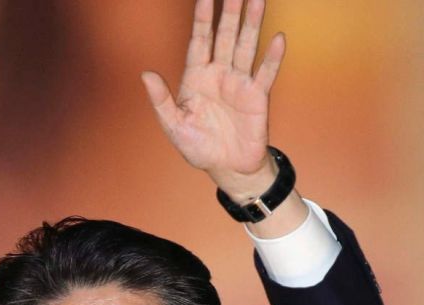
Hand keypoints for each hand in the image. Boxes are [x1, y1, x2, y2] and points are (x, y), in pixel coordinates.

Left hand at [142, 0, 284, 199]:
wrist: (227, 168)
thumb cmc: (198, 147)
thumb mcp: (174, 126)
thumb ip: (161, 100)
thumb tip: (146, 74)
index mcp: (196, 77)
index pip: (199, 41)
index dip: (202, 18)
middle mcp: (219, 74)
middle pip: (224, 36)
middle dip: (228, 12)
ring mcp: (239, 83)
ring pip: (246, 46)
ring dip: (251, 24)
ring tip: (257, 0)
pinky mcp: (257, 97)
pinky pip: (265, 74)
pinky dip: (272, 57)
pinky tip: (277, 38)